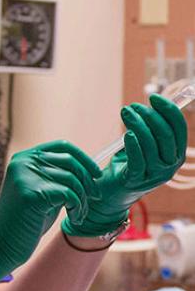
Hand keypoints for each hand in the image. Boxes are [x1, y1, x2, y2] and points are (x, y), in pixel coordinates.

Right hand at [0, 140, 100, 290]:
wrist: (2, 244)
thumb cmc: (25, 220)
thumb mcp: (41, 192)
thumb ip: (57, 177)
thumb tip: (89, 169)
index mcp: (23, 158)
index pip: (62, 146)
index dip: (83, 158)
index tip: (96, 174)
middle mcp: (22, 163)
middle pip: (69, 162)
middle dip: (88, 181)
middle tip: (94, 198)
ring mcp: (25, 176)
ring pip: (71, 180)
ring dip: (83, 199)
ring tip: (79, 213)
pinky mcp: (31, 193)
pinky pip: (68, 195)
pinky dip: (78, 207)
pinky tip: (74, 219)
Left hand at [62, 94, 187, 237]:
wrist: (111, 193)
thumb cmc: (127, 164)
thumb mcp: (142, 145)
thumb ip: (149, 129)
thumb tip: (151, 103)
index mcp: (175, 154)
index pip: (179, 128)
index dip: (168, 110)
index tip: (154, 97)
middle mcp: (169, 166)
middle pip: (166, 135)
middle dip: (150, 115)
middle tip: (133, 106)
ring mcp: (154, 175)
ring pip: (151, 145)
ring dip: (137, 124)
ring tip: (125, 113)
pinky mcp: (137, 181)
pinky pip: (138, 160)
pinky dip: (133, 145)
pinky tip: (126, 134)